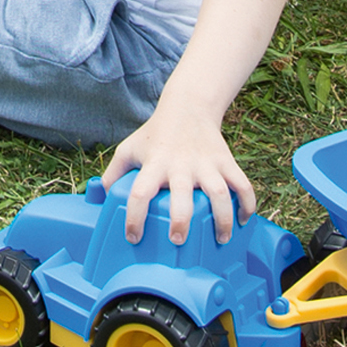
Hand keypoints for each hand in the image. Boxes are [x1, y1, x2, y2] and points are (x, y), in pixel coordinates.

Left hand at [100, 102, 254, 243]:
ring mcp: (207, 164)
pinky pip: (243, 185)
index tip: (133, 237)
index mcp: (155, 164)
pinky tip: (244, 220)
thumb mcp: (129, 149)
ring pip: (220, 193)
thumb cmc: (155, 135)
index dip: (134, 217)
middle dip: (182, 221)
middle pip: (183, 196)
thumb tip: (98, 200)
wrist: (188, 107)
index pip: (139, 192)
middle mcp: (181, 165)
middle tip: (179, 239)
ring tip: (221, 238)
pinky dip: (248, 204)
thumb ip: (113, 174)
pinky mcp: (226, 162)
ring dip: (222, 218)